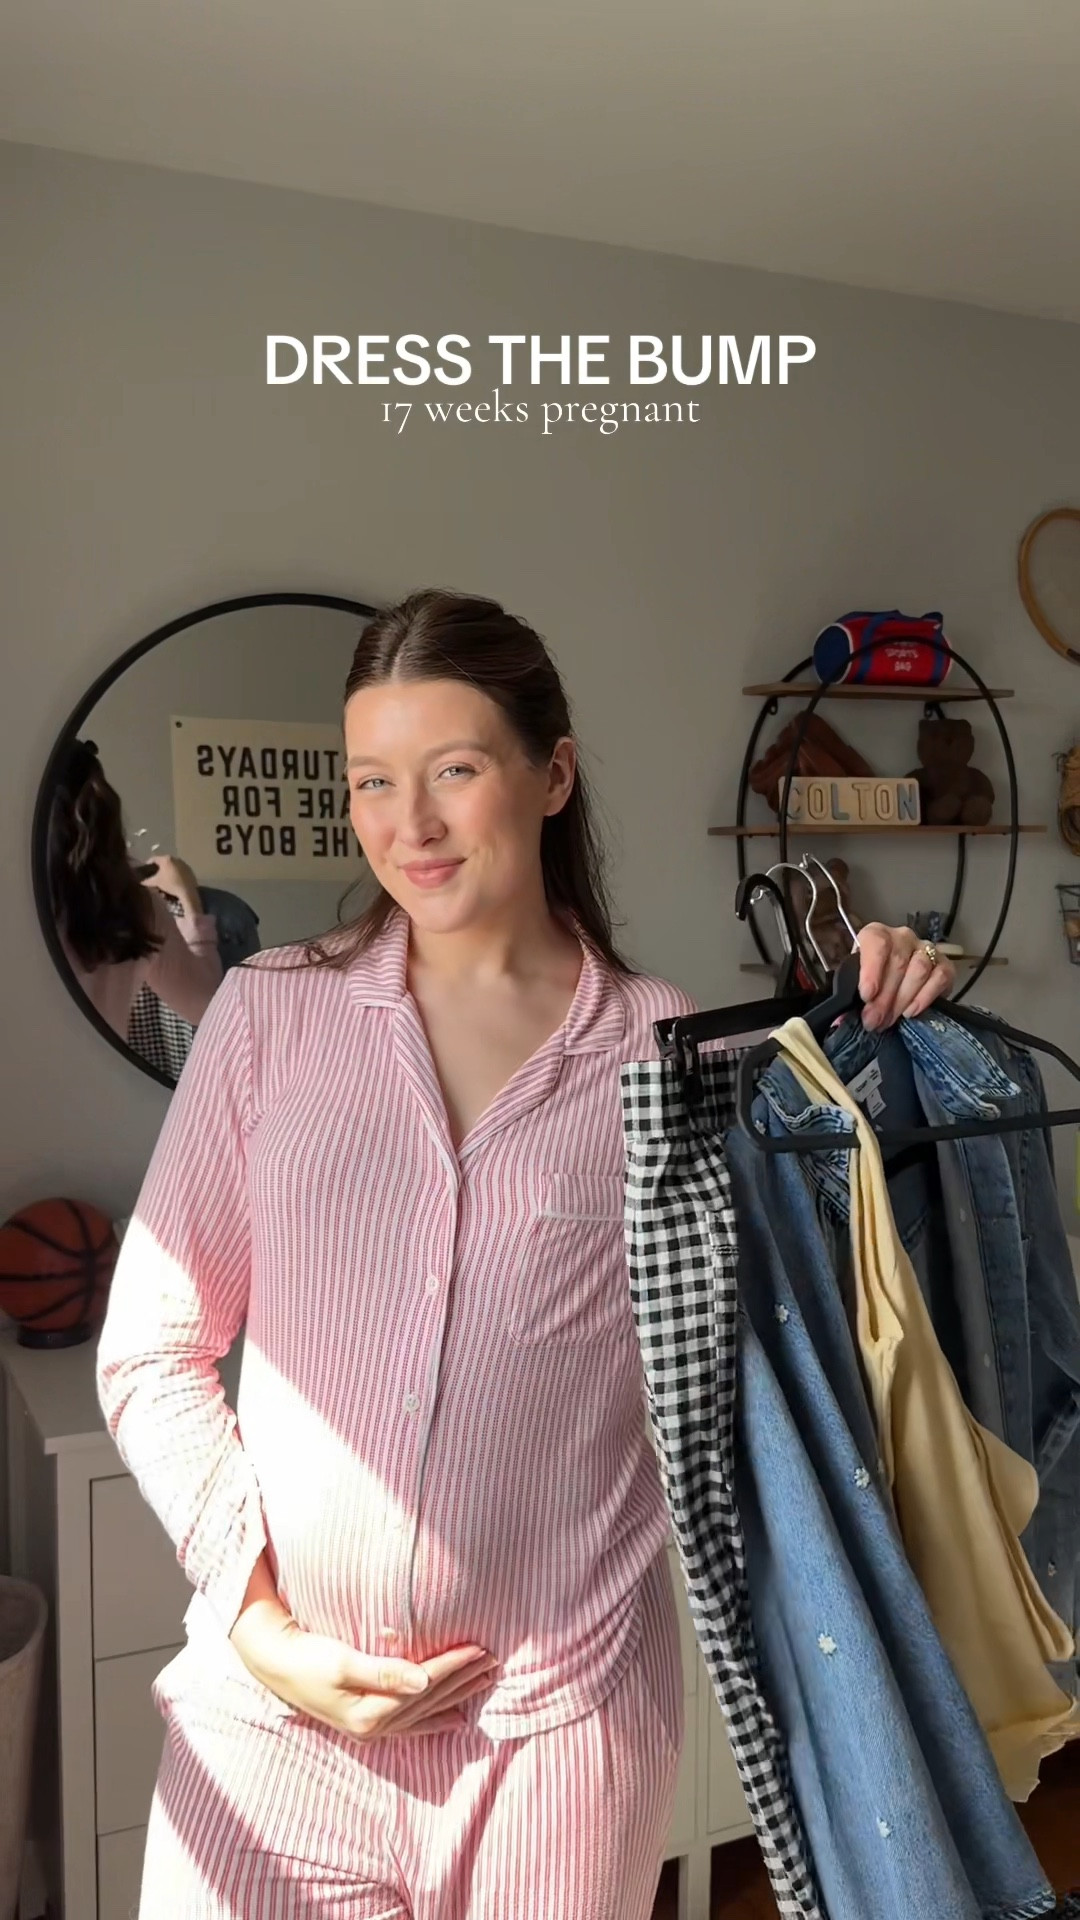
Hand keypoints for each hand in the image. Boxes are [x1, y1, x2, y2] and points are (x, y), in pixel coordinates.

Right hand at [141, 853, 200, 910]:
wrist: (187, 891)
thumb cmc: (170, 884)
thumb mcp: (157, 882)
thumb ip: (148, 881)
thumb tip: (141, 882)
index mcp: (166, 859)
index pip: (154, 859)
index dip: (148, 864)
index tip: (145, 869)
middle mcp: (175, 858)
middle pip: (164, 862)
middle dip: (159, 869)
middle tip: (155, 875)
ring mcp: (183, 863)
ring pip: (172, 866)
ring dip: (167, 871)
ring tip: (164, 879)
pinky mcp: (189, 869)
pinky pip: (179, 870)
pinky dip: (175, 874)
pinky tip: (174, 880)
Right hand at [230, 1593, 497, 1740]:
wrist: (274, 1664)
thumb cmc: (306, 1658)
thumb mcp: (342, 1661)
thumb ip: (384, 1671)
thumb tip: (422, 1680)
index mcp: (372, 1710)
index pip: (425, 1685)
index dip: (454, 1667)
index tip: (481, 1649)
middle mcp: (376, 1724)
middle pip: (430, 1699)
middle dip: (463, 1681)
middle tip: (494, 1663)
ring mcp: (372, 1726)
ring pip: (425, 1710)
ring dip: (456, 1696)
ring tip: (484, 1683)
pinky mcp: (367, 1720)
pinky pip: (412, 1723)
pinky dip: (436, 1719)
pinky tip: (455, 1719)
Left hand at [855, 923, 955, 1030]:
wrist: (896, 983)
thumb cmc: (872, 981)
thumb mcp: (855, 983)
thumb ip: (848, 996)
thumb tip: (841, 1020)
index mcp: (876, 934)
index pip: (876, 943)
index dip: (872, 969)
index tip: (867, 995)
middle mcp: (902, 937)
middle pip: (898, 962)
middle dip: (884, 997)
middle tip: (873, 1021)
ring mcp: (926, 949)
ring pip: (919, 969)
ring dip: (903, 999)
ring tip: (889, 1020)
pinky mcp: (944, 965)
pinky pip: (941, 976)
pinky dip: (926, 996)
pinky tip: (911, 1012)